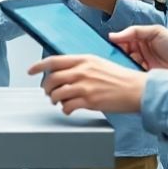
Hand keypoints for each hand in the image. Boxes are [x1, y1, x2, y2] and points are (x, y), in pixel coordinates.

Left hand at [28, 55, 147, 114]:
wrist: (137, 89)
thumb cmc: (121, 78)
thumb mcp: (99, 63)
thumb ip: (82, 65)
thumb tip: (66, 72)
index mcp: (84, 59)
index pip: (54, 61)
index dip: (38, 66)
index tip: (30, 70)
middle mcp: (82, 71)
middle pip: (52, 78)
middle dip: (46, 87)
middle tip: (48, 92)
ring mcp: (85, 86)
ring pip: (57, 93)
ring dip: (54, 99)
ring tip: (59, 102)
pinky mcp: (89, 101)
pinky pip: (67, 106)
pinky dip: (65, 109)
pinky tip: (69, 109)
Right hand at [110, 26, 167, 73]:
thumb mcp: (156, 32)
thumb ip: (135, 31)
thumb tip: (112, 36)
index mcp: (141, 40)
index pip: (122, 41)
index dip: (116, 43)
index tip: (111, 46)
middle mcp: (140, 53)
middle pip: (122, 54)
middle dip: (119, 56)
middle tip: (120, 58)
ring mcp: (142, 67)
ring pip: (126, 66)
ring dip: (125, 66)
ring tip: (130, 66)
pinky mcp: (145, 79)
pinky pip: (133, 77)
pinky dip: (131, 76)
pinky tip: (133, 76)